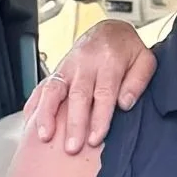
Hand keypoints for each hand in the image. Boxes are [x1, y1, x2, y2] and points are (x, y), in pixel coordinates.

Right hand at [25, 21, 153, 152]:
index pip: (103, 93)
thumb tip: (125, 104)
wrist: (110, 29)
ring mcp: (67, 66)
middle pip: (77, 95)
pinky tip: (31, 122)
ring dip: (47, 114)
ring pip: (54, 89)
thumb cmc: (128, 50)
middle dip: (73, 123)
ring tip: (44, 136)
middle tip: (72, 147)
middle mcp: (85, 63)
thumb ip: (138, 81)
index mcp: (109, 61)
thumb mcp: (145, 60)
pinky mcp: (57, 70)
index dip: (99, 118)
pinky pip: (42, 87)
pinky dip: (34, 105)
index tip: (95, 138)